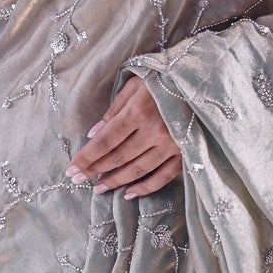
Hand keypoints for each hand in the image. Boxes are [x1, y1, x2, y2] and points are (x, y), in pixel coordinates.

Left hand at [65, 77, 182, 199]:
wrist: (201, 80)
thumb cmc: (163, 78)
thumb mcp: (135, 85)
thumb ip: (114, 110)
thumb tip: (94, 134)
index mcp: (138, 111)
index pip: (106, 140)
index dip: (87, 157)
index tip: (71, 169)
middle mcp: (154, 131)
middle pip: (119, 156)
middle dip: (95, 170)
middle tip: (79, 180)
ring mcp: (172, 144)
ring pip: (138, 169)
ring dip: (116, 181)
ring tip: (99, 188)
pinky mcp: (185, 152)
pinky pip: (164, 175)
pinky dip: (146, 187)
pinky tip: (129, 194)